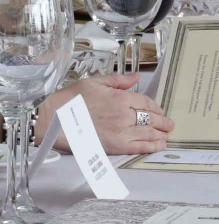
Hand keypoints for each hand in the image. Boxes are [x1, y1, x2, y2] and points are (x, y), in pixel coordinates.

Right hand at [35, 73, 174, 154]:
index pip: (146, 102)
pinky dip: (153, 146)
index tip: (158, 111)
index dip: (155, 107)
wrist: (55, 119)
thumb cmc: (70, 100)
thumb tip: (136, 77)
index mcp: (119, 97)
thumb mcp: (92, 83)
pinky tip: (158, 146)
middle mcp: (125, 114)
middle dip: (163, 122)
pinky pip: (141, 146)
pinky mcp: (117, 146)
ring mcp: (122, 131)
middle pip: (152, 118)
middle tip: (168, 125)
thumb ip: (116, 80)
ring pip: (150, 133)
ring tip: (165, 136)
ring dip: (161, 135)